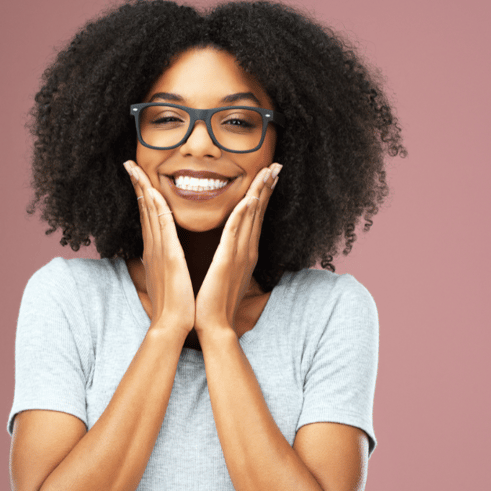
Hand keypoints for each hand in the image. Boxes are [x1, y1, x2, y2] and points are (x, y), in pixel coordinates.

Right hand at [124, 161, 195, 335]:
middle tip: (129, 163)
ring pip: (150, 212)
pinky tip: (154, 191)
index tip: (137, 176)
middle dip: (137, 184)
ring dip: (143, 188)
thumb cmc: (174, 303)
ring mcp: (159, 250)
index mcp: (156, 250)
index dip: (142, 194)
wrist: (173, 325)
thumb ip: (164, 262)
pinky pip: (163, 226)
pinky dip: (158, 207)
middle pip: (144, 208)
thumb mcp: (167, 277)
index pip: (148, 215)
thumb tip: (162, 256)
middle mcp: (154, 246)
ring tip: (135, 168)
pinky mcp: (169, 256)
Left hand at [194, 163, 281, 333]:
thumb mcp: (225, 273)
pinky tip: (249, 199)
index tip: (268, 175)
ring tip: (268, 172)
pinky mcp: (227, 261)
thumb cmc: (215, 301)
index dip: (262, 195)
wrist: (214, 325)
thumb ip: (229, 256)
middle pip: (258, 212)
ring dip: (259, 193)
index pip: (255, 217)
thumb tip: (229, 249)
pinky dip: (242, 215)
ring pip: (251, 217)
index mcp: (244, 252)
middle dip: (267, 187)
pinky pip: (235, 233)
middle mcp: (246, 250)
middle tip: (276, 165)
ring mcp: (239, 255)